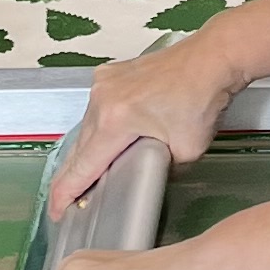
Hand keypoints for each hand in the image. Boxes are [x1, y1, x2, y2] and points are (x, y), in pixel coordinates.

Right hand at [51, 25, 238, 217]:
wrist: (212, 58)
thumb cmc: (203, 98)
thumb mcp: (186, 152)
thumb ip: (160, 169)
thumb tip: (148, 174)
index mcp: (115, 121)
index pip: (83, 167)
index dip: (67, 193)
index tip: (57, 211)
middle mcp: (102, 100)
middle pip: (80, 148)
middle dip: (75, 176)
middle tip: (69, 201)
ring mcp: (104, 83)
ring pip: (87, 127)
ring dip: (90, 150)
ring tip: (91, 173)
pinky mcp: (111, 74)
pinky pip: (97, 108)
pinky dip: (100, 126)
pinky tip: (108, 140)